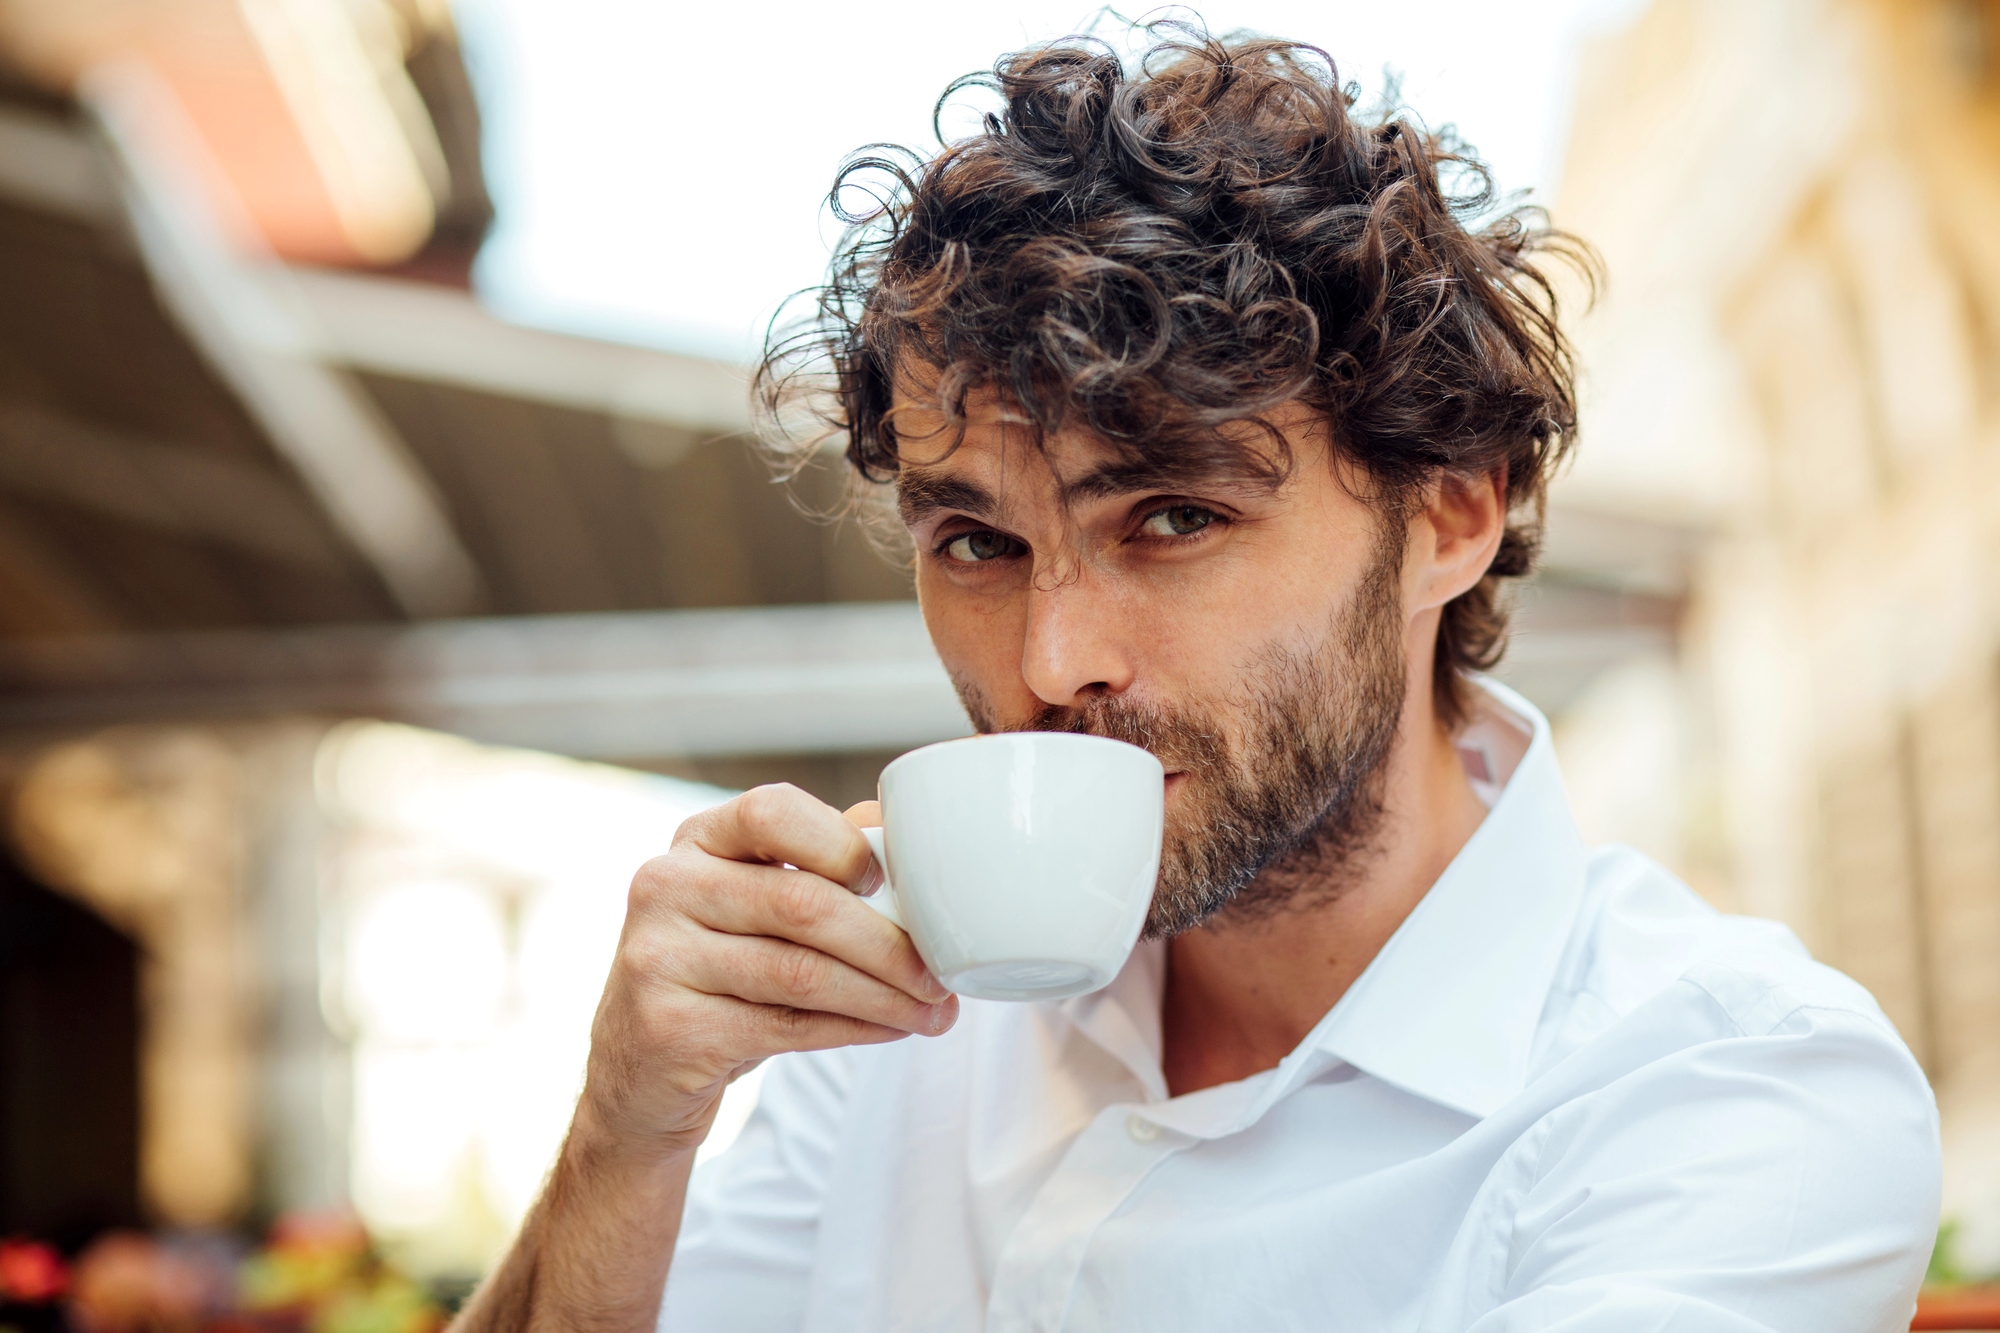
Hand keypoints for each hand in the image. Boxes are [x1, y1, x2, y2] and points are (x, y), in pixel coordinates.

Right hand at [576, 784, 956, 1159]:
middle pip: (802, 902)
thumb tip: (903, 838)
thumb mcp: (753, 910)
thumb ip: (816, 869)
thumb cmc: (722, 976)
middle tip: (942, 976)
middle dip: (889, 944)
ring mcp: (658, 957)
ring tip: (934, 1013)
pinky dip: (854, 1029)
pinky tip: (892, 1030)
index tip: (888, 884)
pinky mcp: (668, 1027)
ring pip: (801, 972)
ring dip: (884, 996)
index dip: (840, 844)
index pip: (771, 812)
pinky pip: (786, 1027)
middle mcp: (666, 887)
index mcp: (697, 840)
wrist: (640, 1076)